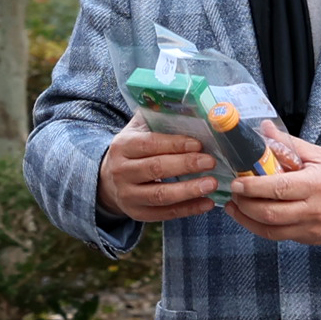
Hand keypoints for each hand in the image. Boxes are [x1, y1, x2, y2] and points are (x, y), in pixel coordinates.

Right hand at [101, 124, 219, 222]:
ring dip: (189, 190)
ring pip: (161, 195)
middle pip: (156, 169)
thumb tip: (188, 105)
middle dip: (186, 165)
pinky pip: (165, 214)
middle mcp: (121, 171)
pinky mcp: (137, 213)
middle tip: (210, 162)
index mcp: (122, 146)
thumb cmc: (133, 150)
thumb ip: (156, 118)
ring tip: (212, 184)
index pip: (149, 144)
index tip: (198, 143)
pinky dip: (188, 209)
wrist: (108, 180)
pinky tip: (207, 202)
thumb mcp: (137, 130)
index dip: (175, 144)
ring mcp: (128, 195)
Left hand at [227, 133, 320, 247]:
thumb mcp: (320, 155)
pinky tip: (254, 216)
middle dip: (245, 205)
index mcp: (315, 185)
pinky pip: (281, 236)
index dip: (253, 187)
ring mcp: (311, 228)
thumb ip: (288, 143)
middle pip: (269, 214)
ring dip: (247, 221)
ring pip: (271, 232)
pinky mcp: (310, 239)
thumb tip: (264, 129)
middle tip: (233, 194)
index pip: (278, 188)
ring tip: (236, 208)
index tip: (237, 182)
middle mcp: (313, 210)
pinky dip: (263, 227)